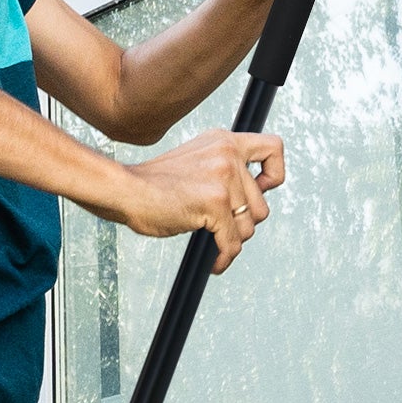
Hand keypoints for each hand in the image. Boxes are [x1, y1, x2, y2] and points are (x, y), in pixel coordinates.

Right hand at [110, 128, 286, 273]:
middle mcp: (228, 155)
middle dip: (244, 222)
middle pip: (262, 203)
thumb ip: (224, 167)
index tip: (260, 189)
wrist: (127, 190)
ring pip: (249, 226)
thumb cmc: (155, 183)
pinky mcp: (215, 204)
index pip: (274, 148)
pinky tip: (216, 261)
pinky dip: (225, 257)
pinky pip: (233, 243)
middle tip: (224, 227)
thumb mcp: (196, 159)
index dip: (274, 174)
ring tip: (216, 242)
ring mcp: (223, 179)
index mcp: (224, 141)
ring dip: (233, 240)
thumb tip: (253, 193)